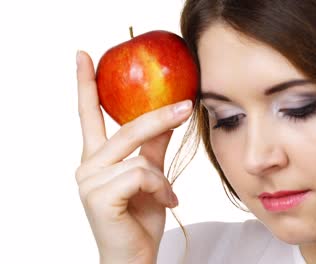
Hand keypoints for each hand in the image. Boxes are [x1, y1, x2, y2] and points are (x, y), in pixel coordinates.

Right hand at [74, 50, 191, 262]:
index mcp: (97, 158)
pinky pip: (142, 174)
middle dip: (158, 118)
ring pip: (139, 156)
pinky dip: (161, 188)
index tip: (84, 56)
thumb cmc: (140, 218)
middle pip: (126, 128)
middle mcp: (88, 165)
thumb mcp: (151, 177)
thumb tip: (170, 116)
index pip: (89, 114)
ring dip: (161, 178)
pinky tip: (165, 204)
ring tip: (167, 197)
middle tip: (185, 106)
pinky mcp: (99, 196)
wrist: (134, 258)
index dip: (86, 84)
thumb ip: (155, 147)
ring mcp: (90, 180)